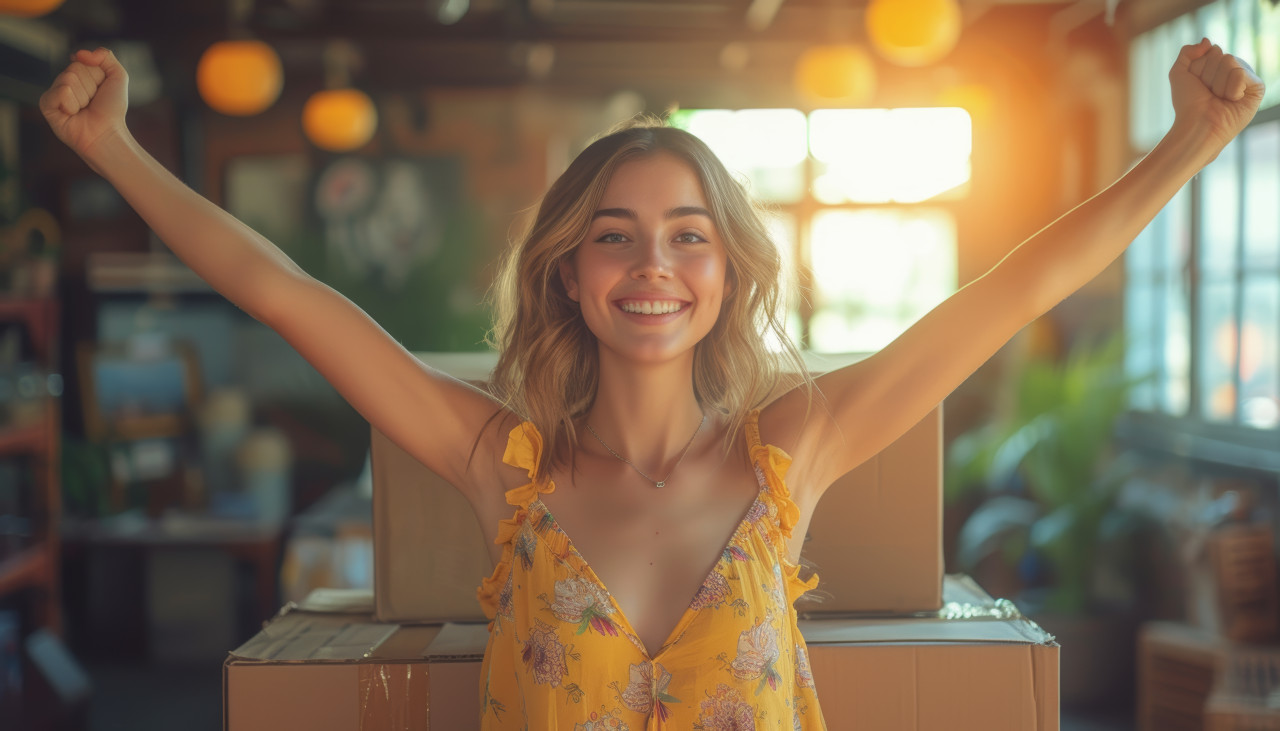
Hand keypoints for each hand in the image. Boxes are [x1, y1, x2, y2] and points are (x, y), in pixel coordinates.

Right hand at [39, 48, 129, 163]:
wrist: (106, 134)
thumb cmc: (111, 109)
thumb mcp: (118, 77)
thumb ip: (106, 57)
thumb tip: (81, 53)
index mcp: (78, 74)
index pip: (83, 61)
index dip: (98, 77)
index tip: (101, 92)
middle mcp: (64, 81)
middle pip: (75, 68)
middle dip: (90, 87)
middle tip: (92, 103)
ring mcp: (53, 92)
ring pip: (68, 79)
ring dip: (83, 97)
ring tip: (84, 110)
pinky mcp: (46, 104)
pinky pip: (60, 91)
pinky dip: (72, 104)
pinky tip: (72, 114)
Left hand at [1169, 38, 1264, 158]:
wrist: (1197, 125)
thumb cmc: (1188, 104)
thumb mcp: (1179, 74)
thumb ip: (1188, 52)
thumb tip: (1207, 41)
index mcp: (1218, 66)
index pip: (1211, 50)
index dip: (1198, 68)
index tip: (1198, 86)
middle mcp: (1233, 70)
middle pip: (1220, 55)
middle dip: (1207, 75)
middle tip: (1208, 94)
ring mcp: (1246, 78)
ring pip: (1230, 61)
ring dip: (1217, 83)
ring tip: (1218, 99)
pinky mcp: (1257, 88)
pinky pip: (1240, 74)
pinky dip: (1231, 89)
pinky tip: (1231, 101)